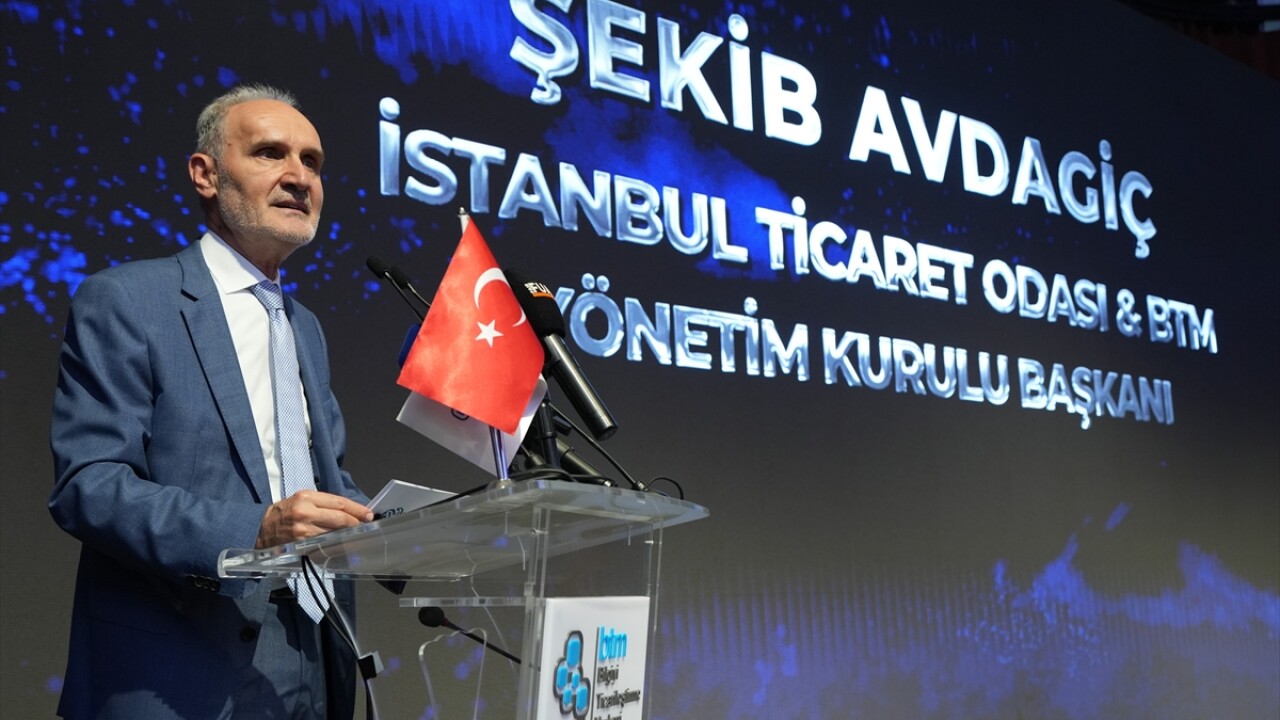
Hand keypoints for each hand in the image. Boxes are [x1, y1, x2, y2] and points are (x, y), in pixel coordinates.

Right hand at [255, 490, 373, 548]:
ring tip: (357, 534)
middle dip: (356, 522)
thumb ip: (323, 504)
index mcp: (307, 497)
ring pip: (334, 532)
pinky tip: (342, 543)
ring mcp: (304, 530)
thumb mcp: (301, 499)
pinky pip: (324, 543)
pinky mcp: (301, 543)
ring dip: (348, 534)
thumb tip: (348, 510)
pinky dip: (335, 543)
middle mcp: (306, 512)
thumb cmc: (284, 512)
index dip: (357, 509)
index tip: (368, 514)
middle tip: (366, 525)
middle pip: (339, 517)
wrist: (260, 528)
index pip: (339, 502)